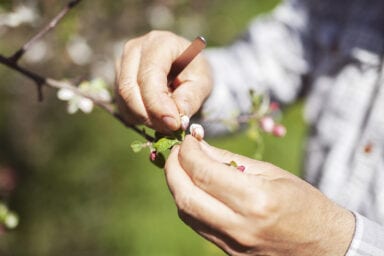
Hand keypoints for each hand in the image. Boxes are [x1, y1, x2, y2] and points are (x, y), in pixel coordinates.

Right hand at [115, 31, 211, 133]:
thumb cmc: (195, 71)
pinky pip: (121, 104)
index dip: (158, 104)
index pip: (149, 75)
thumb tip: (175, 120)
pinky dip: (137, 117)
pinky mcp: (118, 78)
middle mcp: (135, 48)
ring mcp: (122, 62)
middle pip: (129, 87)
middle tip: (170, 129)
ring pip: (123, 98)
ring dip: (143, 118)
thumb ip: (190, 99)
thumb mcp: (202, 83)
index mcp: (160, 43)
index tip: (173, 124)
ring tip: (166, 124)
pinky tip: (156, 118)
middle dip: (148, 115)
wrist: (187, 66)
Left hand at [164, 136, 354, 255]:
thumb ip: (232, 160)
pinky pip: (197, 225)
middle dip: (172, 168)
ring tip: (183, 166)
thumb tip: (200, 147)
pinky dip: (189, 202)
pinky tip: (194, 188)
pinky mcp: (229, 252)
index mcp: (256, 200)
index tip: (188, 139)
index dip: (188, 152)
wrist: (324, 246)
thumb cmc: (304, 203)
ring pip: (186, 212)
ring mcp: (232, 244)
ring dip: (177, 186)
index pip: (204, 173)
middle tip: (177, 151)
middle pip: (185, 195)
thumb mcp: (272, 173)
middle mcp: (239, 226)